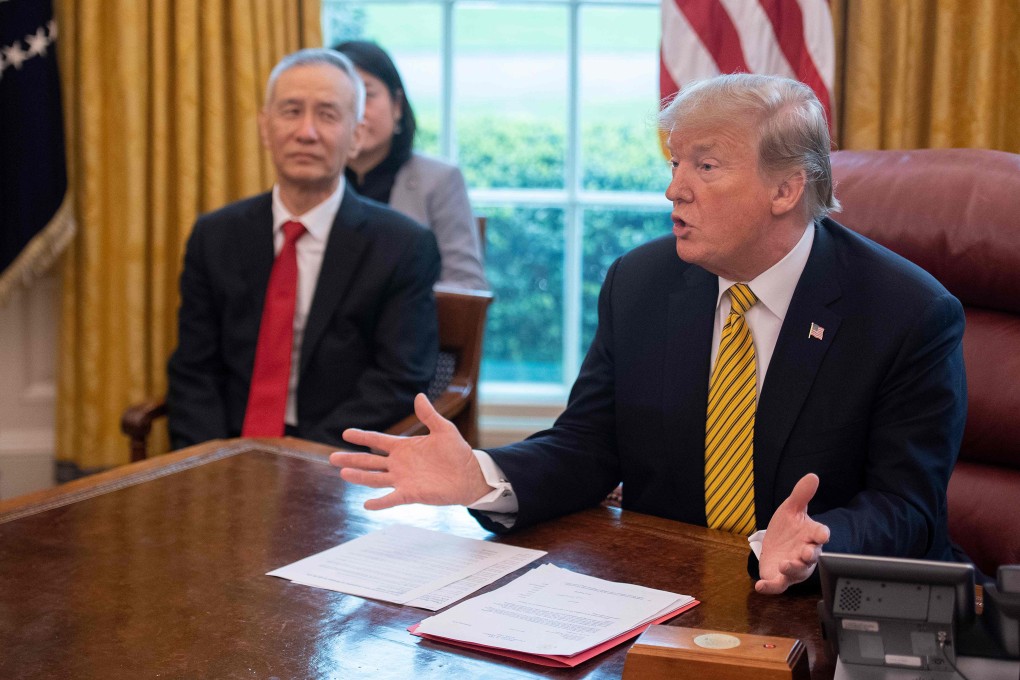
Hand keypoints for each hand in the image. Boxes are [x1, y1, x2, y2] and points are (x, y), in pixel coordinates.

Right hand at [329, 394, 493, 510]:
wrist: (469, 475)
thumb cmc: (456, 452)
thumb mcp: (444, 429)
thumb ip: (429, 415)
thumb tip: (419, 396)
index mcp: (404, 447)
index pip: (378, 440)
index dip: (362, 436)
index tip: (346, 433)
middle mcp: (399, 463)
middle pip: (370, 461)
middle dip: (352, 458)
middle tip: (332, 457)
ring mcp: (403, 479)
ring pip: (375, 478)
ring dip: (359, 476)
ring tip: (343, 473)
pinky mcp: (410, 493)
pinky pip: (391, 498)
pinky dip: (379, 502)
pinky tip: (366, 504)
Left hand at [755, 473, 830, 594]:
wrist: (775, 543)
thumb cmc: (788, 528)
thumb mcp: (791, 508)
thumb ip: (801, 494)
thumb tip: (812, 476)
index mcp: (811, 535)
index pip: (821, 533)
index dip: (822, 534)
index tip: (822, 534)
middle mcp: (805, 553)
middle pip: (812, 556)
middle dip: (809, 554)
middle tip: (806, 552)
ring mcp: (794, 567)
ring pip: (797, 572)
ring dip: (792, 569)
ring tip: (785, 564)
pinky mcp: (780, 578)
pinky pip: (778, 585)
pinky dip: (770, 587)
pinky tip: (760, 586)